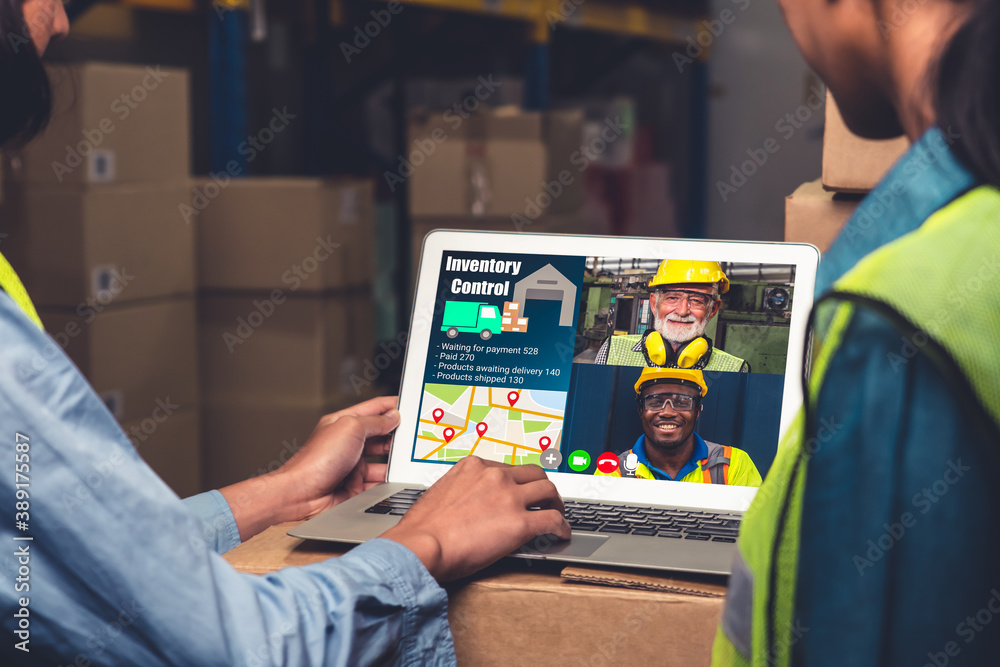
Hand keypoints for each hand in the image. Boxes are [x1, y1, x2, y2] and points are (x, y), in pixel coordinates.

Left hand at [219, 396, 399, 540]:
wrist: (301, 495)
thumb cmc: (315, 461)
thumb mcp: (350, 429)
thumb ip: (375, 422)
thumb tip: (392, 416)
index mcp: (345, 424)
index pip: (374, 409)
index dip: (392, 405)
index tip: (411, 405)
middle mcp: (349, 444)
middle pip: (381, 436)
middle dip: (397, 437)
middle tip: (415, 436)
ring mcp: (353, 466)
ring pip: (383, 462)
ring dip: (394, 462)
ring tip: (407, 461)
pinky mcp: (356, 487)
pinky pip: (379, 483)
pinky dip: (389, 482)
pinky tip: (397, 480)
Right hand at [379, 456, 569, 581]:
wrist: (420, 546)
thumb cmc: (422, 530)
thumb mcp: (440, 495)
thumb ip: (460, 493)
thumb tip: (466, 505)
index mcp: (474, 467)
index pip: (506, 468)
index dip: (516, 482)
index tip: (519, 490)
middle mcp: (494, 476)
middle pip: (533, 473)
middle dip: (541, 486)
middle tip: (544, 499)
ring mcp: (509, 497)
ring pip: (548, 491)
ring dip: (555, 503)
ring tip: (557, 514)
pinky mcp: (519, 523)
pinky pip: (552, 520)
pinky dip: (561, 526)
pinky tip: (561, 534)